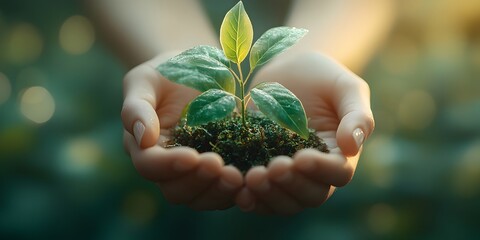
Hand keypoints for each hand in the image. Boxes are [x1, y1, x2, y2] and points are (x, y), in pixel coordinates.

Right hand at [122, 53, 242, 209]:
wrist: (197, 71)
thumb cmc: (165, 72)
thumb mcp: (144, 80)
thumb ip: (137, 107)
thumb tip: (144, 138)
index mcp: (144, 147)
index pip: (150, 165)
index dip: (169, 165)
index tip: (192, 156)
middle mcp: (167, 166)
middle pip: (175, 190)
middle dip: (198, 182)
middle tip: (220, 166)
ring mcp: (194, 171)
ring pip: (201, 198)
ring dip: (219, 191)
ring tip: (238, 176)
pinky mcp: (220, 170)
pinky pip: (225, 191)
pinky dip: (238, 191)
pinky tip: (252, 181)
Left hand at [235, 52, 374, 213]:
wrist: (288, 69)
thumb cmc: (323, 76)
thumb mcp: (346, 88)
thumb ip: (356, 115)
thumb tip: (353, 147)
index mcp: (340, 154)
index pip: (338, 173)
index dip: (320, 170)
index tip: (300, 157)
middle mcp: (316, 172)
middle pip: (311, 195)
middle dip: (291, 185)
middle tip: (272, 169)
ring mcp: (288, 174)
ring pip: (284, 202)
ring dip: (268, 196)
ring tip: (252, 178)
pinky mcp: (262, 169)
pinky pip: (259, 195)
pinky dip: (250, 198)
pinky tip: (238, 191)